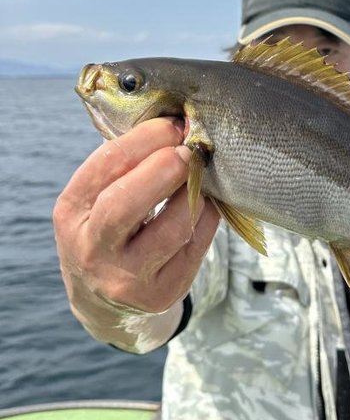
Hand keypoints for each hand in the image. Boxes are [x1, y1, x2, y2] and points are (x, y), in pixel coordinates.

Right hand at [53, 118, 218, 335]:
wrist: (101, 298)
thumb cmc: (105, 227)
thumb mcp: (95, 198)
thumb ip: (124, 163)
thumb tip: (173, 121)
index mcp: (72, 212)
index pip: (105, 167)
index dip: (143, 140)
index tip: (171, 125)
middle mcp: (92, 247)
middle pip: (127, 204)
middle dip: (164, 169)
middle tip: (188, 150)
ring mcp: (126, 277)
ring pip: (173, 229)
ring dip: (194, 193)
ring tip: (199, 176)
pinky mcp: (161, 293)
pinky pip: (197, 246)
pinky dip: (208, 216)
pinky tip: (205, 202)